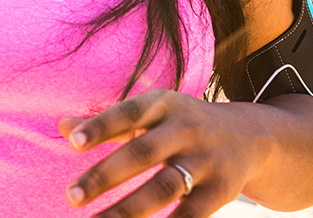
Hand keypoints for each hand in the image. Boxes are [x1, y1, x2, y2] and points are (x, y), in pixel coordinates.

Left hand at [58, 89, 267, 216]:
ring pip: (164, 188)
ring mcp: (206, 161)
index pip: (128, 113)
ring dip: (127, 210)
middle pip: (142, 153)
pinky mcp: (221, 192)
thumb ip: (108, 123)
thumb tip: (63, 126)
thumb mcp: (150, 113)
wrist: (249, 136)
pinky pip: (191, 215)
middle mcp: (186, 130)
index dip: (102, 126)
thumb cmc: (181, 124)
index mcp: (164, 105)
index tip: (73, 142)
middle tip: (71, 196)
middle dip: (105, 176)